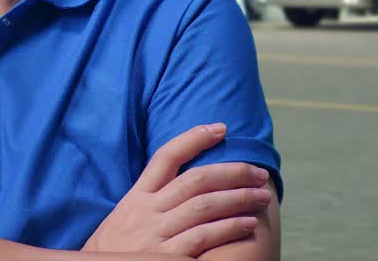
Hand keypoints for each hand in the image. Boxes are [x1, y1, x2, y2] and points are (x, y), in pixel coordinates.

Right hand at [81, 124, 272, 256]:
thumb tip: (185, 185)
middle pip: (194, 180)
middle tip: (259, 173)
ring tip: (262, 196)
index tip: (221, 128)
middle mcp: (147, 211)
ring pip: (203, 206)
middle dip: (232, 173)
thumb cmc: (115, 250)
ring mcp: (155, 234)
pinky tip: (248, 224)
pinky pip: (202, 238)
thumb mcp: (125, 217)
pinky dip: (229, 228)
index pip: (165, 157)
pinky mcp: (164, 256)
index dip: (194, 139)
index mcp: (137, 197)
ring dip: (238, 199)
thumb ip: (151, 201)